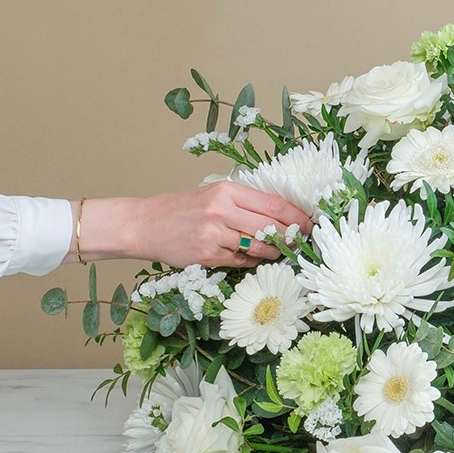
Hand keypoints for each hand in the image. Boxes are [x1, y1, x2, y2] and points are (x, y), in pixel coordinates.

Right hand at [78, 184, 314, 268]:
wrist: (143, 224)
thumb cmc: (181, 208)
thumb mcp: (213, 194)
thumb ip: (243, 202)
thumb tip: (281, 215)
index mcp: (227, 190)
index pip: (273, 204)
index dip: (296, 217)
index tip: (310, 224)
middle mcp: (221, 210)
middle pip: (270, 227)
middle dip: (290, 237)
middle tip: (301, 242)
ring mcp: (214, 234)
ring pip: (258, 247)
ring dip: (273, 252)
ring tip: (280, 252)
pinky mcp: (206, 255)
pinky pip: (240, 262)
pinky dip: (250, 262)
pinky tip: (254, 260)